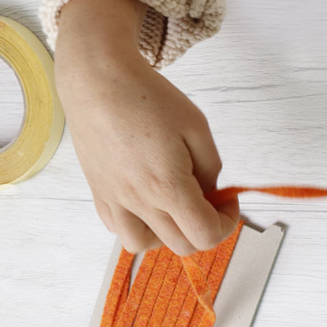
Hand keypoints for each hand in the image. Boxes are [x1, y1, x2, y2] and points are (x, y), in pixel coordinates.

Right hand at [55, 0, 237, 254]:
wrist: (97, 81)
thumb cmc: (148, 98)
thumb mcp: (197, 127)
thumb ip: (211, 167)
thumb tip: (211, 193)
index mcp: (167, 186)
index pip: (205, 235)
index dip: (227, 223)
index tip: (228, 201)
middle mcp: (138, 201)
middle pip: (182, 245)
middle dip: (204, 228)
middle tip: (208, 199)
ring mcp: (114, 200)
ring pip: (144, 245)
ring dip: (168, 235)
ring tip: (175, 206)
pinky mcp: (99, 193)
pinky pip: (119, 229)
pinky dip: (139, 226)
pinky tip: (148, 202)